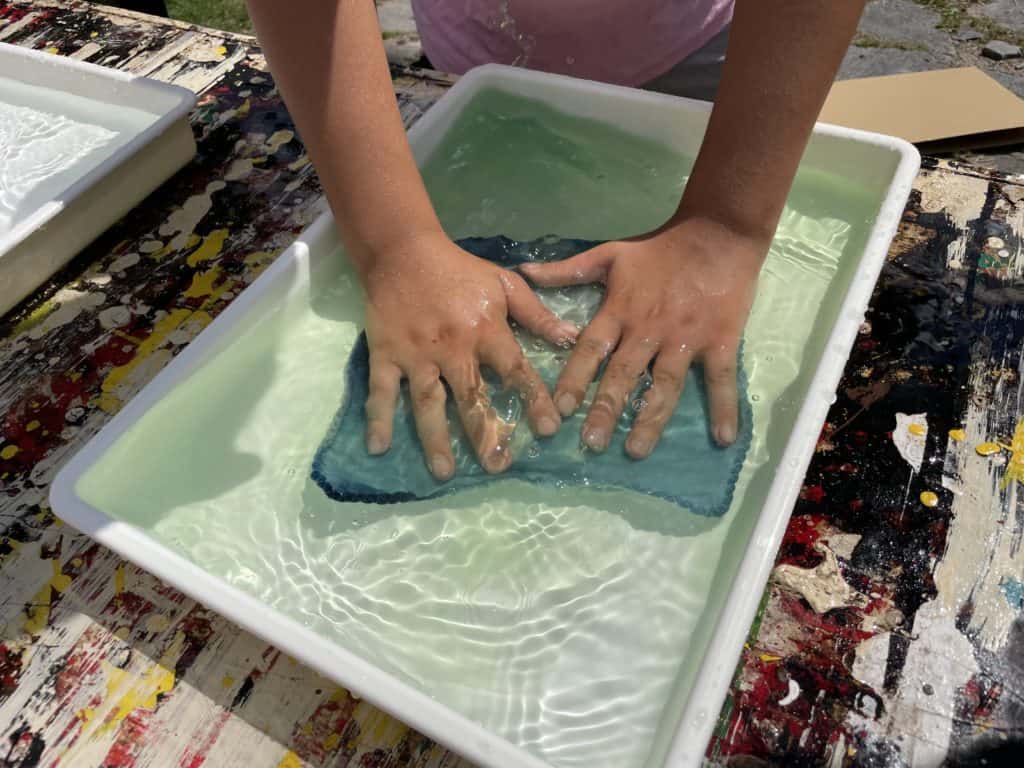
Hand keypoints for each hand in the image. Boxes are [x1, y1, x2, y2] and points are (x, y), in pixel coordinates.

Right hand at [359, 231, 577, 478]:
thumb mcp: (504, 283)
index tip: (549, 429)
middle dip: (485, 434)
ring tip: (444, 472)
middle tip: (498, 467)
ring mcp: (416, 354)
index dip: (533, 399)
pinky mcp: (385, 354)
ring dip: (435, 438)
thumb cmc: (459, 270)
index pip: (515, 370)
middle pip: (471, 397)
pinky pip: (381, 391)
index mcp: (485, 330)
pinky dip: (378, 418)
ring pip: (427, 402)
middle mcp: (452, 347)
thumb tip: (572, 339)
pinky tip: (377, 448)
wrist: (403, 251)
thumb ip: (537, 314)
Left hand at [520, 218, 763, 458]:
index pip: (591, 349)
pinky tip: (722, 439)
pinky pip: (720, 379)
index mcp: (620, 311)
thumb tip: (522, 272)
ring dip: (650, 419)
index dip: (575, 378)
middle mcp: (648, 330)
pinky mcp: (719, 341)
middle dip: (605, 410)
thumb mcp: (609, 254)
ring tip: (635, 450)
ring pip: (664, 385)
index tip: (561, 408)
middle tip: (591, 443)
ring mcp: (684, 338)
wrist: (717, 232)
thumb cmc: (660, 247)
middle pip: (623, 375)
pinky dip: (723, 408)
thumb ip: (566, 270)